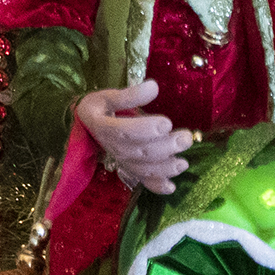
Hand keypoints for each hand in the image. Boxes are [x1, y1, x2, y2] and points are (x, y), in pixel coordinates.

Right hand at [77, 79, 189, 194]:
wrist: (88, 127)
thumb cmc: (100, 108)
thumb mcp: (107, 96)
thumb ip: (129, 94)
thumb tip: (154, 86)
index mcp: (105, 127)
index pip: (125, 131)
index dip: (146, 129)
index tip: (167, 123)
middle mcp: (114, 147)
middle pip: (140, 151)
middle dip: (165, 147)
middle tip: (186, 138)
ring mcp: (122, 161)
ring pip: (144, 168)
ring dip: (165, 168)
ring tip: (184, 163)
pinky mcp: (129, 168)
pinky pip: (143, 180)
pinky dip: (156, 186)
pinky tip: (171, 187)